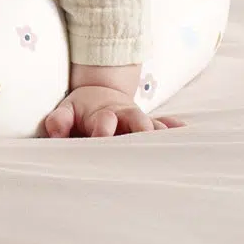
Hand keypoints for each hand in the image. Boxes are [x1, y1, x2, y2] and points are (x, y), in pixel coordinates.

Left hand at [43, 85, 186, 137]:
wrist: (99, 97)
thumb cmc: (79, 112)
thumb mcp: (65, 111)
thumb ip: (59, 120)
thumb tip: (55, 130)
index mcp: (102, 114)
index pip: (105, 121)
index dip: (104, 129)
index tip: (102, 138)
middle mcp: (125, 117)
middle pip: (138, 121)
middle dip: (142, 131)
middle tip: (146, 145)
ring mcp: (140, 121)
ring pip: (155, 126)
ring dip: (162, 135)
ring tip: (171, 146)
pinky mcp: (150, 126)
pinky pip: (167, 125)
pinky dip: (176, 129)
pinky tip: (188, 133)